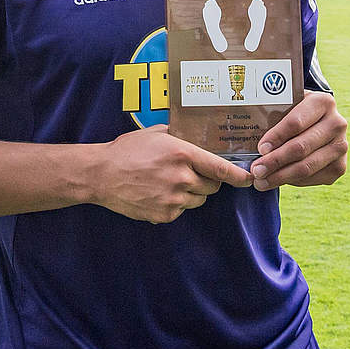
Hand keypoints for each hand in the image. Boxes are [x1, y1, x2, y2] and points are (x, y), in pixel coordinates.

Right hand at [92, 125, 253, 223]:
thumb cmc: (127, 150)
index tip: (249, 178)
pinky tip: (157, 193)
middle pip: (212, 186)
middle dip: (207, 180)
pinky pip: (181, 210)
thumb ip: (179, 135)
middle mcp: (181, 178)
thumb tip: (196, 135)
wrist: (100, 175)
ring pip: (198, 200)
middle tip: (190, 173)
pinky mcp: (164, 215)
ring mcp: (173, 199)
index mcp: (182, 154)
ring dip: (191, 193)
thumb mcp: (155, 133)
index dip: (238, 175)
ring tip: (169, 182)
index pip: (220, 168)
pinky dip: (175, 204)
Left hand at [249, 91, 347, 190]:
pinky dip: (292, 181)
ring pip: (306, 167)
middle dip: (275, 161)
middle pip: (301, 147)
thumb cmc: (295, 113)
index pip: (296, 122)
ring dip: (280, 177)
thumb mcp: (288, 105)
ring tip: (261, 182)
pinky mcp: (340, 166)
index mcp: (323, 102)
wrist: (319, 122)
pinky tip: (278, 179)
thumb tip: (247, 134)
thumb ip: (274, 114)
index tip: (260, 148)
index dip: (276, 137)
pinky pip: (312, 178)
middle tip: (256, 171)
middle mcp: (337, 124)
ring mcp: (342, 146)